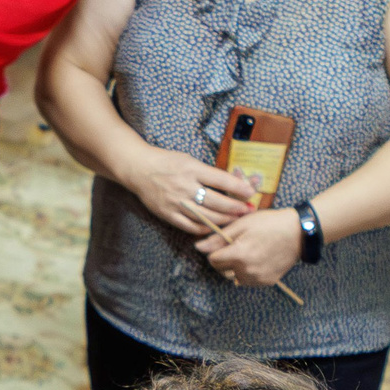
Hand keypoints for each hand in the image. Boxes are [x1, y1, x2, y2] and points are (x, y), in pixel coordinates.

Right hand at [121, 145, 255, 238]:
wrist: (138, 169)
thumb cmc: (166, 162)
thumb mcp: (189, 160)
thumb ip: (208, 173)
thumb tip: (233, 183)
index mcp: (191, 169)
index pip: (221, 180)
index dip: (238, 188)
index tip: (251, 193)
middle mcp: (184, 186)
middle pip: (216, 201)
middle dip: (235, 208)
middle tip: (248, 211)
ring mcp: (175, 202)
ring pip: (205, 216)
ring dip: (224, 220)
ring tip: (236, 220)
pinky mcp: (167, 214)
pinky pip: (190, 226)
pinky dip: (204, 228)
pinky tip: (214, 227)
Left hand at [196, 206, 302, 288]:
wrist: (299, 232)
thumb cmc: (269, 224)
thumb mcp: (242, 224)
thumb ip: (218, 238)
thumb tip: (198, 247)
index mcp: (239, 255)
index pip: (212, 260)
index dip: (215, 251)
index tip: (223, 243)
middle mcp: (247, 270)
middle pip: (221, 270)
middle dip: (224, 259)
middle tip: (237, 246)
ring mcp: (258, 278)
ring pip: (234, 276)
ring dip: (235, 267)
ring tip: (248, 252)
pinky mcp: (267, 282)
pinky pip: (248, 280)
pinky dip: (248, 272)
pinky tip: (258, 259)